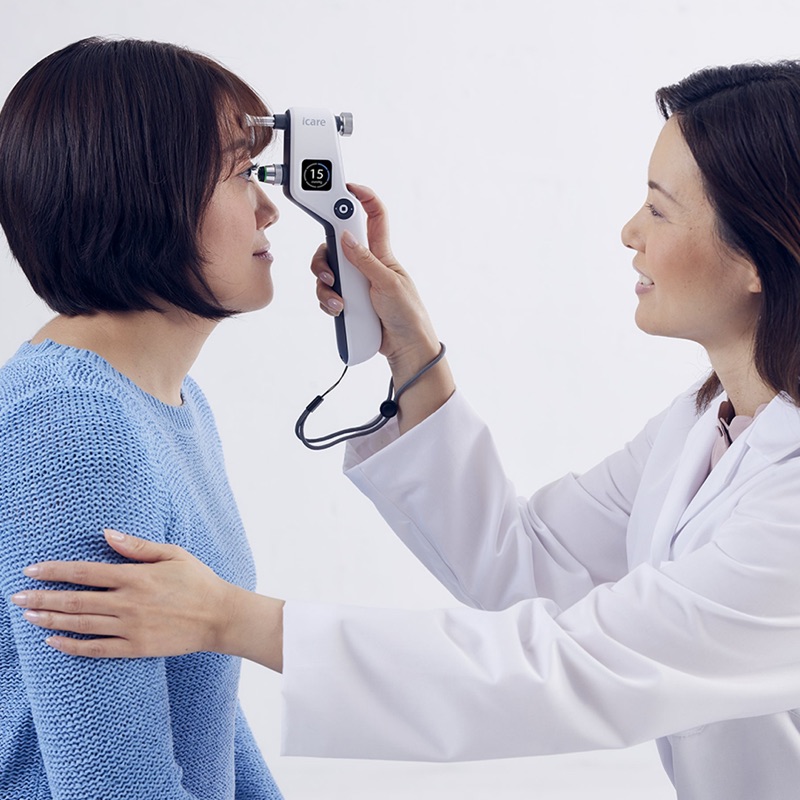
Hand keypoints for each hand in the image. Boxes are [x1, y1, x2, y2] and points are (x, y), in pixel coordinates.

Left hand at [10, 529, 247, 659]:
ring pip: (80, 624)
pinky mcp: (135, 647)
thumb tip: (106, 533)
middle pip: (75, 601)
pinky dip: (72, 646)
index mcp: (136, 576)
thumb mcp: (173, 554)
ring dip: (51, 621)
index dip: (55, 570)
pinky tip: (54, 642)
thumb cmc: (198, 581)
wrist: (219, 617)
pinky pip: (96, 649)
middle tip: (17, 598)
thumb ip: (138, 546)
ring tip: (29, 617)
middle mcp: (128, 602)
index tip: (31, 570)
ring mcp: (130, 627)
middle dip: (42, 598)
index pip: (85, 572)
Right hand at [312, 184, 443, 384]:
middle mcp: (366, 264)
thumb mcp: (387, 284)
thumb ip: (365, 261)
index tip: (348, 187)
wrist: (405, 348)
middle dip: (324, 258)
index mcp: (381, 254)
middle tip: (329, 274)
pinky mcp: (348, 301)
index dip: (363, 197)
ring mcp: (355, 283)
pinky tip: (338, 311)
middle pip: (335, 246)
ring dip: (326, 287)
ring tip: (339, 303)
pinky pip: (327, 294)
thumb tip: (346, 236)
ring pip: (327, 273)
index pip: (374, 216)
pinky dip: (328, 302)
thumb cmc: (407, 314)